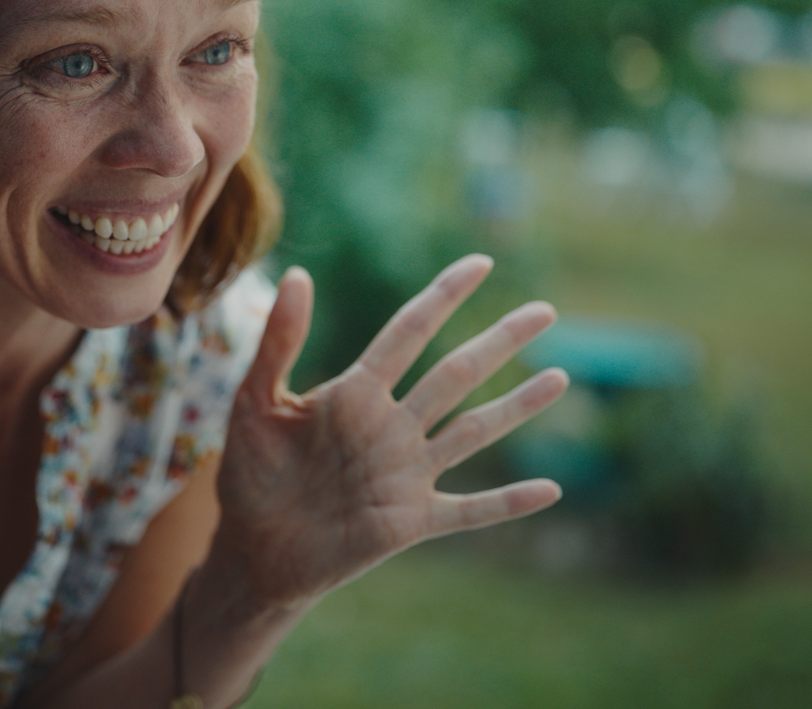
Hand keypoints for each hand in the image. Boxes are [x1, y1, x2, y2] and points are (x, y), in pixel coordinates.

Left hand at [211, 256, 568, 609]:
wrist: (250, 548)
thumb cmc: (251, 471)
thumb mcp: (254, 400)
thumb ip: (278, 341)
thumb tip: (300, 274)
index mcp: (355, 391)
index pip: (408, 331)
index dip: (443, 296)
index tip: (481, 263)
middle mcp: (390, 426)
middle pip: (455, 373)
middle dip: (499, 341)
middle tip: (544, 311)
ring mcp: (405, 472)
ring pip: (473, 431)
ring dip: (516, 407)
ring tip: (560, 378)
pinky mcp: (409, 521)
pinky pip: (469, 510)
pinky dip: (507, 503)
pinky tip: (551, 490)